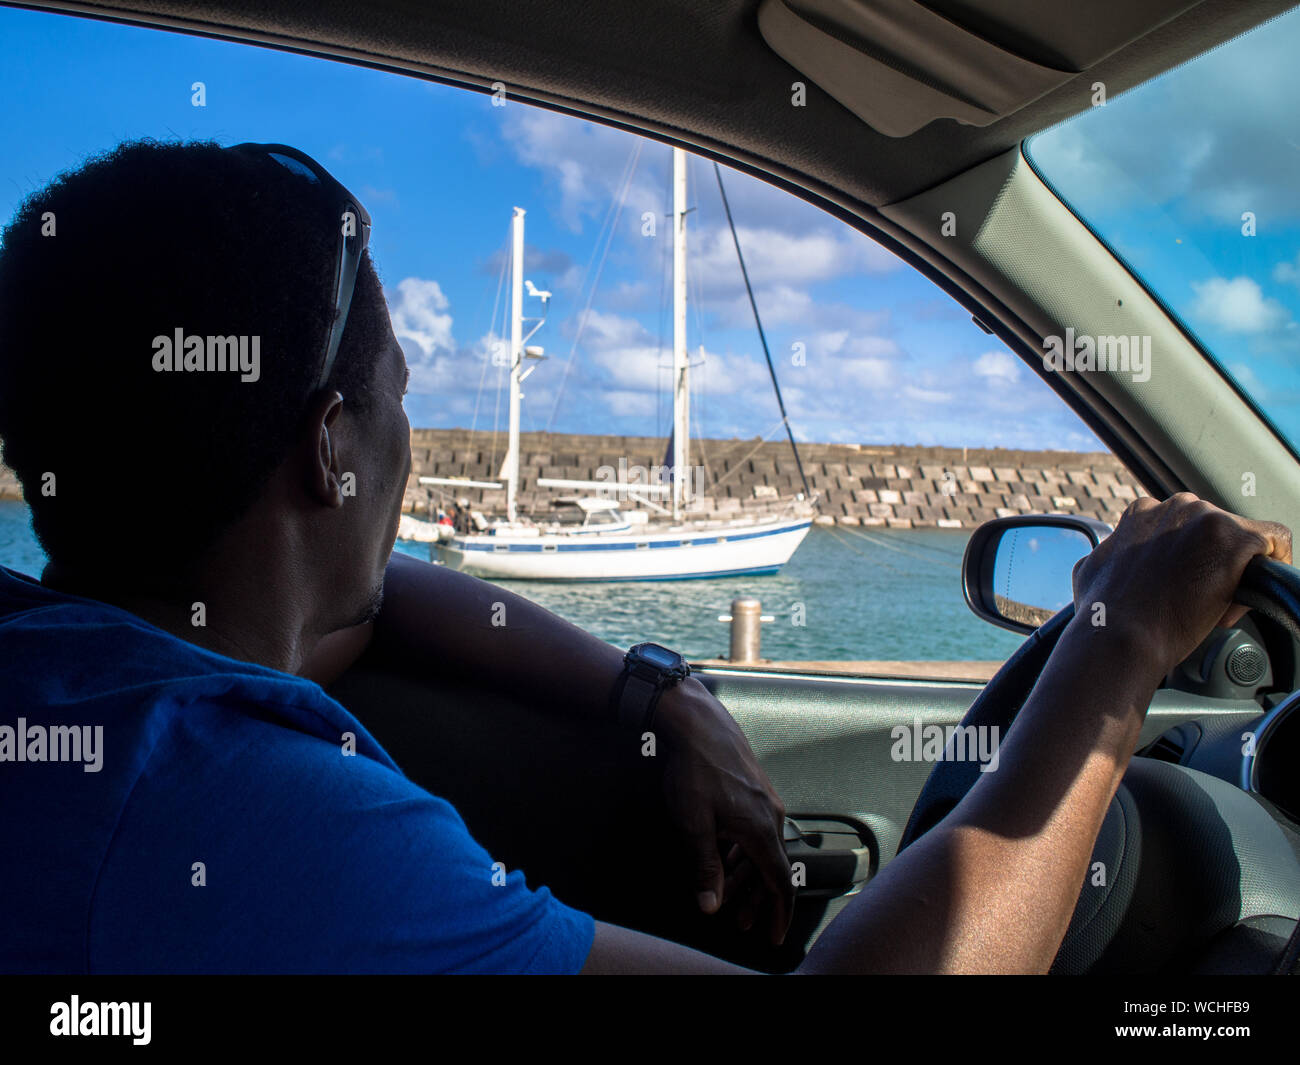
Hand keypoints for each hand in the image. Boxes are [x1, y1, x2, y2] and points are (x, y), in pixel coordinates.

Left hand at [652, 677, 793, 943]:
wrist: (698, 721)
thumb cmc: (695, 769)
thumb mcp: (694, 825)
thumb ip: (705, 867)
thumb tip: (710, 905)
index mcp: (762, 829)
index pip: (779, 882)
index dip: (777, 912)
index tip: (773, 934)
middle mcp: (771, 815)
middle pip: (771, 868)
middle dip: (755, 899)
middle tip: (741, 924)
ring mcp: (764, 799)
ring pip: (761, 848)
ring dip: (745, 875)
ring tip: (727, 895)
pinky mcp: (754, 788)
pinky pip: (755, 829)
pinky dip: (742, 850)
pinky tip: (723, 857)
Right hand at [1071, 493, 1291, 676]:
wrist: (1121, 635)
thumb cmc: (1103, 615)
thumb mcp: (1090, 570)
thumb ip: (1109, 554)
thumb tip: (1107, 558)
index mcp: (1142, 511)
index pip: (1183, 525)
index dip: (1188, 558)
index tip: (1183, 586)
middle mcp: (1176, 507)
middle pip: (1215, 529)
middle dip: (1213, 562)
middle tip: (1200, 600)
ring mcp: (1207, 519)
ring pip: (1244, 538)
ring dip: (1237, 569)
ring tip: (1216, 606)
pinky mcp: (1236, 538)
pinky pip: (1276, 543)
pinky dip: (1270, 569)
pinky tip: (1247, 595)